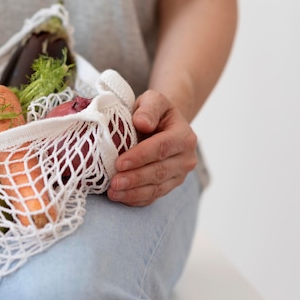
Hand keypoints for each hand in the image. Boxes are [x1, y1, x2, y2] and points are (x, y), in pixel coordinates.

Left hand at [108, 90, 197, 205]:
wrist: (162, 124)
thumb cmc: (153, 112)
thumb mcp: (152, 100)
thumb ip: (148, 108)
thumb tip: (141, 122)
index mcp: (184, 136)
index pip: (161, 148)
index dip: (140, 157)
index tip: (119, 163)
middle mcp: (186, 158)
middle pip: (159, 171)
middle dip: (135, 179)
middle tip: (114, 183)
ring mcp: (180, 174)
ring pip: (157, 187)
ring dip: (133, 192)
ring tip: (113, 192)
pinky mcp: (170, 185)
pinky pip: (154, 196)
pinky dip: (136, 199)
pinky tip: (120, 197)